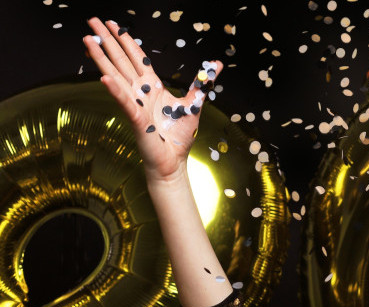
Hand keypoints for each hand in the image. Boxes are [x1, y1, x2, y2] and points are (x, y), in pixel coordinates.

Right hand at [82, 17, 220, 180]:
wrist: (174, 161)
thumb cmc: (179, 136)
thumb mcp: (194, 104)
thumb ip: (202, 83)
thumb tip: (217, 65)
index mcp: (152, 86)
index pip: (136, 57)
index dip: (125, 40)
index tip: (113, 25)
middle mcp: (140, 92)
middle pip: (121, 60)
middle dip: (107, 40)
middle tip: (92, 20)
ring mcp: (135, 104)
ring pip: (115, 76)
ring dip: (101, 58)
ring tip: (88, 39)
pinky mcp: (136, 118)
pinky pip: (123, 102)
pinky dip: (115, 90)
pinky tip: (103, 78)